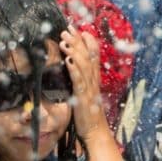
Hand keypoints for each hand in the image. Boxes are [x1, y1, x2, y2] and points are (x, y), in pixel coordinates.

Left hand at [59, 26, 106, 141]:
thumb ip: (82, 82)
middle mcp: (94, 82)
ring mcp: (89, 89)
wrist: (96, 131)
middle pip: (88, 57)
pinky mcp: (83, 98)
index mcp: (94, 80)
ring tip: (65, 40)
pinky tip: (68, 61)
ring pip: (83, 66)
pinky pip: (79, 81)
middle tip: (68, 29)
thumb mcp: (86, 94)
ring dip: (74, 52)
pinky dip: (74, 70)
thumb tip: (74, 70)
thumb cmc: (89, 115)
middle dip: (78, 42)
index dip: (89, 43)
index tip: (81, 30)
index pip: (94, 57)